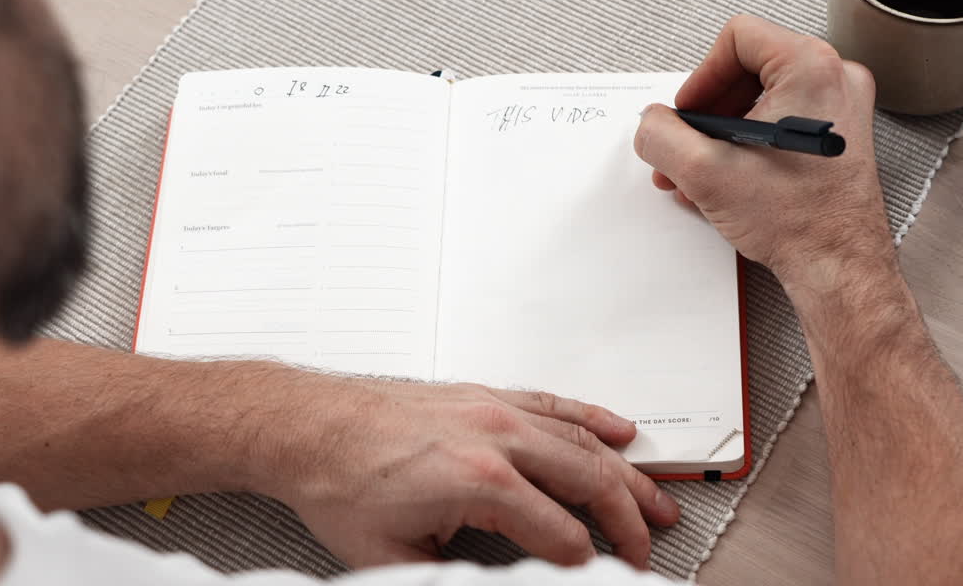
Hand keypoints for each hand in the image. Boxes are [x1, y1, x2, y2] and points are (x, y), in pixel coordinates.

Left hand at [247, 373, 679, 568]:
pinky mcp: (484, 395)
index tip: (601, 581)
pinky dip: (593, 418)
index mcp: (481, 481)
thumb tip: (493, 583)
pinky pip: (554, 404)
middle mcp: (497, 437)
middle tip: (646, 549)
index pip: (561, 536)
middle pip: (590, 481)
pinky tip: (619, 432)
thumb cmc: (339, 482)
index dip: (586, 568)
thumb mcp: (393, 560)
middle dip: (628, 521)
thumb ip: (454, 578)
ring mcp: (494, 409)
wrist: (306, 427)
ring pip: (583, 441)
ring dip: (625, 473)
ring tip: (656, 500)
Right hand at [634, 15, 891, 292]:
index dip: (701, 77)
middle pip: (749, 68)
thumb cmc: (798, 221)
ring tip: (701, 171)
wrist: (838, 266)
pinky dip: (750, 144)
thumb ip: (661, 134)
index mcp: (811, 68)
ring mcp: (843, 108)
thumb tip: (652, 121)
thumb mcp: (703, 171)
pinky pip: (783, 121)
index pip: (737, 38)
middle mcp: (835, 79)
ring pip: (764, 98)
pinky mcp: (840, 135)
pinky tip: (728, 179)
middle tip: (688, 146)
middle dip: (708, 112)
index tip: (688, 114)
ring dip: (724, 133)